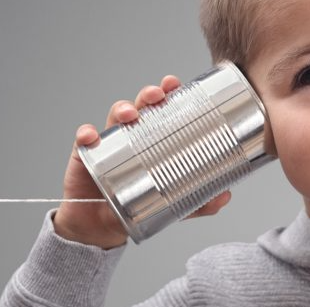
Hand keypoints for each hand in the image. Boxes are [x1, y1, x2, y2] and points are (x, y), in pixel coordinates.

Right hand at [53, 75, 231, 248]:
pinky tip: (90, 136)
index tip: (175, 84)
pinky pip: (84, 139)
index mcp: (154, 138)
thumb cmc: (139, 204)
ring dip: (122, 108)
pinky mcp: (86, 153)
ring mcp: (109, 141)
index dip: (168, 92)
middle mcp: (133, 133)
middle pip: (141, 105)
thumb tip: (224, 196)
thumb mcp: (174, 205)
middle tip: (157, 95)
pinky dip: (86, 134)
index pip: (162, 109)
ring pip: (115, 115)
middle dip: (149, 94)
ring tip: (130, 115)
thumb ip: (199, 203)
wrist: (103, 225)